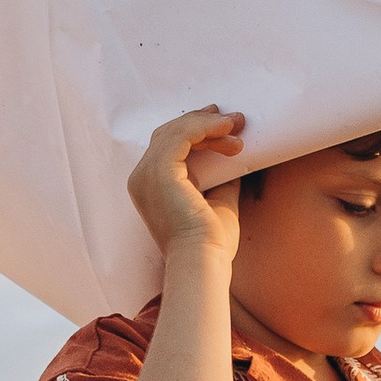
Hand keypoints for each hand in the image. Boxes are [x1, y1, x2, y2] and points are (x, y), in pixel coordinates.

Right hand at [127, 106, 244, 264]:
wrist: (203, 262)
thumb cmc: (210, 243)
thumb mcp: (218, 200)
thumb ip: (221, 178)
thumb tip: (234, 156)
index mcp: (151, 188)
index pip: (169, 148)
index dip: (195, 131)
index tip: (223, 124)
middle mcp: (142, 179)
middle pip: (169, 135)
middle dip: (203, 122)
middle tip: (233, 118)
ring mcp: (146, 174)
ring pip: (176, 132)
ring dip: (209, 124)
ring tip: (237, 125)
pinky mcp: (159, 171)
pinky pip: (181, 136)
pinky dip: (205, 127)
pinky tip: (227, 129)